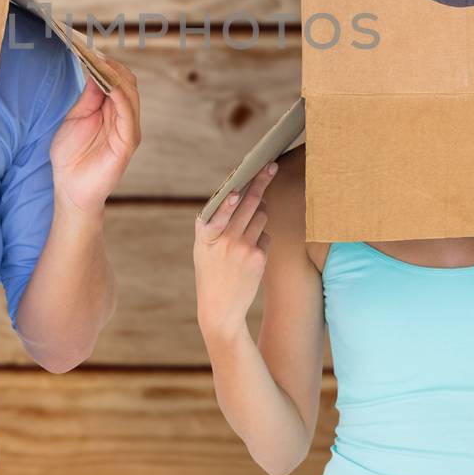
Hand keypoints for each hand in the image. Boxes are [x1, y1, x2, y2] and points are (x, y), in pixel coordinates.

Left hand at [50, 54, 141, 217]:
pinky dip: (119, 95)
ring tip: (99, 62)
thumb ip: (89, 96)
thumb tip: (95, 70)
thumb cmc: (71, 157)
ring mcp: (128, 129)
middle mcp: (124, 118)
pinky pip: (128, 113)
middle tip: (92, 52)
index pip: (117, 80)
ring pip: (130, 94)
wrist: (70, 189)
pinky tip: (108, 84)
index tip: (88, 50)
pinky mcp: (128, 142)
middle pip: (127, 83)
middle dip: (111, 66)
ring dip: (116, 76)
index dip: (106, 64)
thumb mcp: (76, 117)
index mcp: (112, 111)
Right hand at [194, 162, 278, 342]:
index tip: (239, 184)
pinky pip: (266, 236)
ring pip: (261, 216)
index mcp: (205, 233)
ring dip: (260, 214)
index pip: (220, 207)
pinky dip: (262, 240)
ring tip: (248, 228)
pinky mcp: (258, 257)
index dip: (231, 195)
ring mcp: (242, 247)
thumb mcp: (202, 248)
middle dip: (261, 182)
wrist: (219, 308)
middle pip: (248, 203)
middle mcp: (223, 238)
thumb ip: (215, 224)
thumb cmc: (211, 273)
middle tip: (271, 166)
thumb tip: (240, 197)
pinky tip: (250, 254)